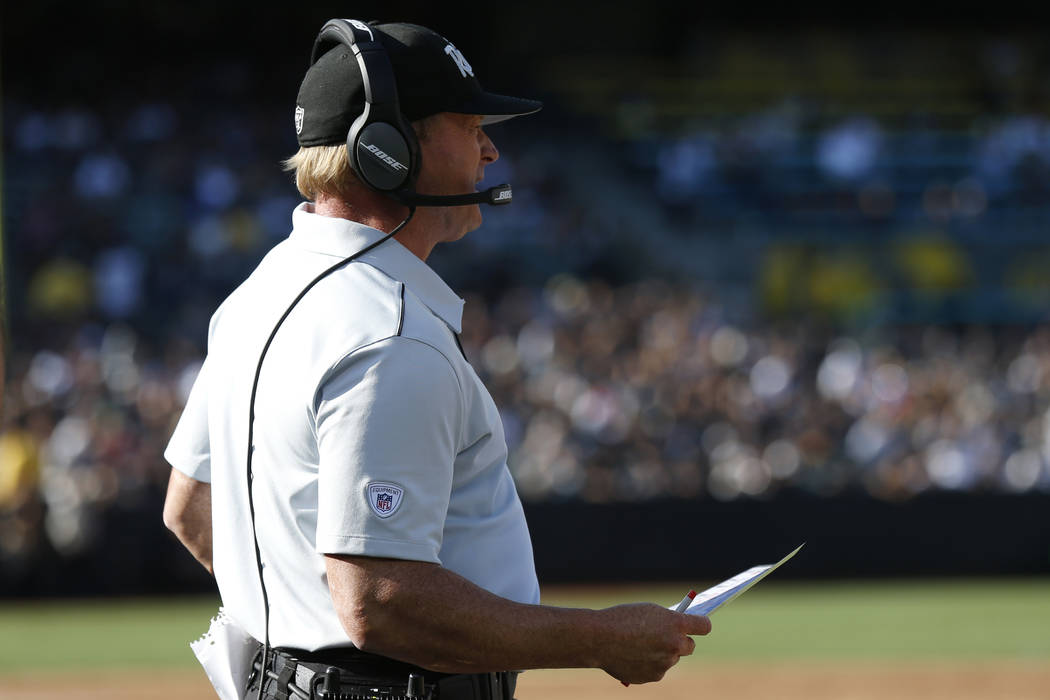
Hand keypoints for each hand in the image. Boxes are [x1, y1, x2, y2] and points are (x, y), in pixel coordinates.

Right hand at [594, 603, 711, 684]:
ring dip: (662, 653)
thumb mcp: (648, 611)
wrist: (599, 638)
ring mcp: (665, 663)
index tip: (698, 624)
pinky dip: (649, 664)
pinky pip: (657, 669)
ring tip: (639, 645)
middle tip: (667, 637)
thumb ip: (667, 620)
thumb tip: (680, 629)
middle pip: (690, 646)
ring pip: (671, 658)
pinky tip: (633, 656)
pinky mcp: (654, 676)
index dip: (701, 624)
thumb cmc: (622, 618)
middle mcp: (675, 644)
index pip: (704, 626)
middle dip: (681, 641)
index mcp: (675, 624)